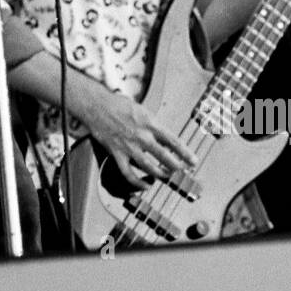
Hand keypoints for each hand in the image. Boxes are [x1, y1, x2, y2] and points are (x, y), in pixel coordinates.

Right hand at [81, 87, 197, 189]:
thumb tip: (163, 136)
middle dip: (177, 166)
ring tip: (167, 176)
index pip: (173, 141)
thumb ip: (152, 124)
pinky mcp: (117, 154)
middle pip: (164, 156)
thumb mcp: (141, 109)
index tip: (193, 161)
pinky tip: (145, 186)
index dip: (185, 153)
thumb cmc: (118, 104)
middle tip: (183, 171)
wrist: (96, 106)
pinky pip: (129, 173)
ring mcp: (129, 146)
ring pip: (149, 167)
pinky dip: (138, 183)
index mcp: (150, 123)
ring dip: (161, 174)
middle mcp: (141, 136)